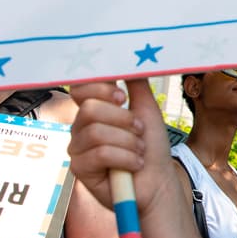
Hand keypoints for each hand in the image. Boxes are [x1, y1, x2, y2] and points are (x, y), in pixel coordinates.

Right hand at [68, 80, 149, 209]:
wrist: (158, 181)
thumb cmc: (151, 147)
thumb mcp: (146, 110)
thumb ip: (136, 84)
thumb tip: (131, 56)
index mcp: (95, 110)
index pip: (80, 88)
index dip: (99, 89)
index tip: (122, 97)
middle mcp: (81, 127)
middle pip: (90, 110)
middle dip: (123, 120)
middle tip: (140, 131)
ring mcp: (78, 148)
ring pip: (96, 132)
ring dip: (128, 142)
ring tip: (139, 151)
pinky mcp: (79, 169)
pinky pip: (99, 154)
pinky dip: (125, 157)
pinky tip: (134, 164)